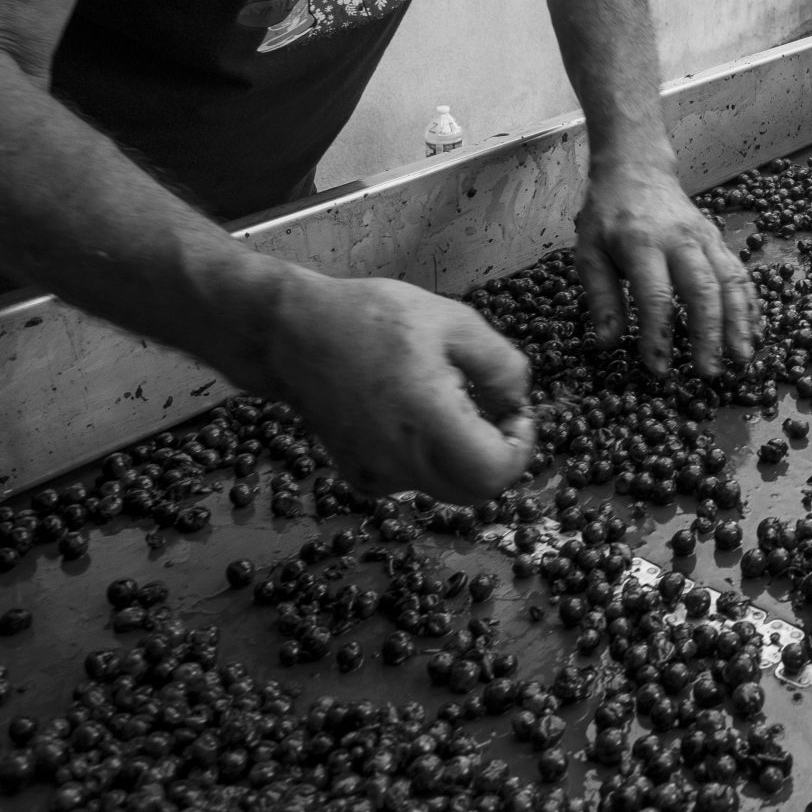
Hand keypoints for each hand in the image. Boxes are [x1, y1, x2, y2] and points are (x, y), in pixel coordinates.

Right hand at [259, 267, 534, 503]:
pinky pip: (413, 478)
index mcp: (428, 425)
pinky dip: (428, 453)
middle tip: (493, 408)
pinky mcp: (359, 477)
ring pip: (446, 485)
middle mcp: (401, 463)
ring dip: (462, 452)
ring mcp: (376, 476)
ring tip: (443, 395)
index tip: (515, 410)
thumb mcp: (453, 322)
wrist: (292, 334)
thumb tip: (516, 402)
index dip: (520, 447)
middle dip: (497, 454)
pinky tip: (411, 409)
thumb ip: (502, 364)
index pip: (494, 473)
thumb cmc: (372, 319)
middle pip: (475, 491)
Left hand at [576, 160, 761, 376]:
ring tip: (743, 358)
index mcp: (642, 245)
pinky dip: (750, 304)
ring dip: (740, 322)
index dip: (658, 335)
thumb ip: (601, 298)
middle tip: (710, 373)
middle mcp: (681, 241)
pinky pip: (740, 274)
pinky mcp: (719, 240)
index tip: (659, 369)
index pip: (655, 296)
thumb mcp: (588, 253)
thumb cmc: (608, 216)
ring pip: (731, 282)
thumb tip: (607, 343)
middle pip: (703, 290)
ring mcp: (706, 239)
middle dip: (710, 334)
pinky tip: (753, 332)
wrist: (637, 169)